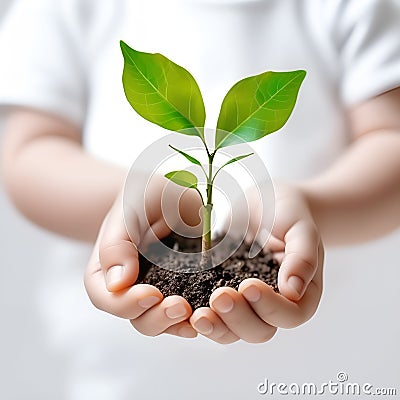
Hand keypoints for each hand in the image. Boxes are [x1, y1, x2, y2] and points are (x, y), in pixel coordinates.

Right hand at [84, 175, 201, 337]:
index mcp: (107, 270)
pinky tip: (211, 313)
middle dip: (158, 318)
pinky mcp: (184, 288)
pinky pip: (189, 310)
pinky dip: (199, 315)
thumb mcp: (128, 211)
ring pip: (164, 321)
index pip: (107, 298)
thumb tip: (117, 285)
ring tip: (199, 315)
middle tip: (181, 307)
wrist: (170, 192)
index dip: (126, 304)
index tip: (152, 294)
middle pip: (136, 317)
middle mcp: (130, 286)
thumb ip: (116, 244)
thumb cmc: (143, 196)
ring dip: (180, 324)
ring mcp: (158, 290)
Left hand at [190, 184, 323, 343]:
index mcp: (299, 294)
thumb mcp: (301, 229)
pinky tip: (183, 307)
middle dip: (238, 319)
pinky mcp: (222, 292)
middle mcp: (272, 305)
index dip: (270, 308)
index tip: (249, 285)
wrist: (266, 202)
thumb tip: (293, 291)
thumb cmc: (290, 214)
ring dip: (216, 326)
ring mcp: (246, 302)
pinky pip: (212, 314)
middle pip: (258, 331)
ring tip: (198, 314)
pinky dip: (199, 316)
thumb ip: (302, 257)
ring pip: (232, 330)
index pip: (289, 315)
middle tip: (219, 297)